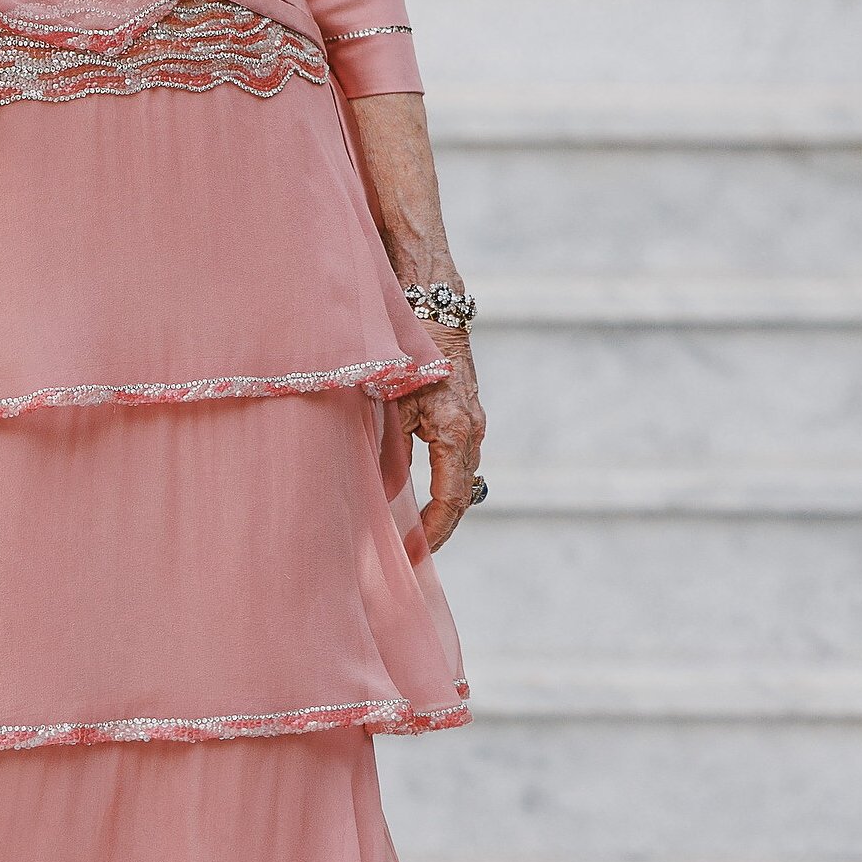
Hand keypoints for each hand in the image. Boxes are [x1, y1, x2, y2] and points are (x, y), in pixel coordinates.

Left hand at [398, 329, 484, 552]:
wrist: (431, 307)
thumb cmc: (407, 351)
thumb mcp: (389, 403)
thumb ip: (388, 452)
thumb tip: (387, 496)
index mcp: (456, 430)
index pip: (451, 497)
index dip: (433, 530)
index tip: (414, 554)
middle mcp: (473, 430)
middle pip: (462, 495)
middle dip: (439, 527)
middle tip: (413, 554)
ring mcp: (474, 422)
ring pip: (461, 478)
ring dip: (441, 506)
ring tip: (414, 533)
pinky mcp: (466, 415)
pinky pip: (456, 460)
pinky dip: (441, 483)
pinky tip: (419, 496)